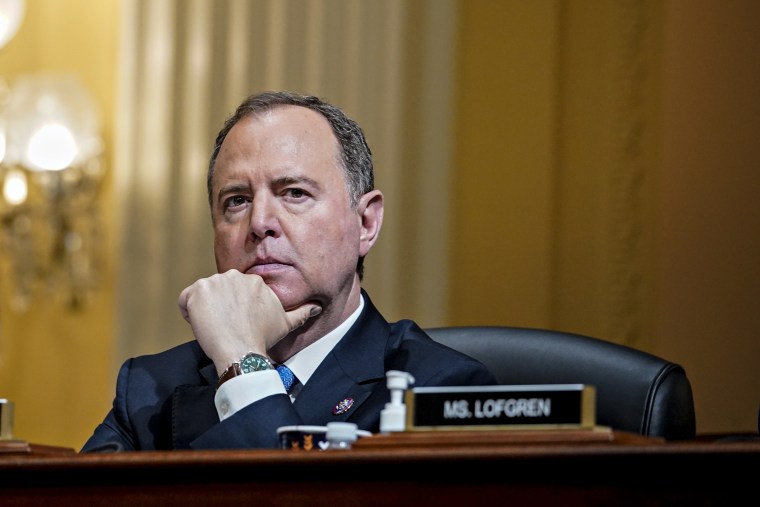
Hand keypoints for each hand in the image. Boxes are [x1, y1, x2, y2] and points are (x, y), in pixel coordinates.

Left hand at [178, 269, 320, 373]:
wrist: (241, 349)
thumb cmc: (262, 338)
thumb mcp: (286, 323)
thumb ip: (302, 312)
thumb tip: (317, 306)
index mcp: (253, 281)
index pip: (234, 291)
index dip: (233, 309)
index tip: (236, 323)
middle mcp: (234, 276)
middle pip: (218, 291)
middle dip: (219, 308)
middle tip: (226, 327)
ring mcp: (214, 282)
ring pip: (202, 295)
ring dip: (204, 311)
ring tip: (215, 328)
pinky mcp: (197, 291)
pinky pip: (185, 300)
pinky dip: (188, 313)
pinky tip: (200, 325)